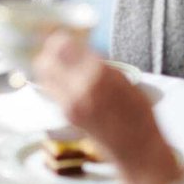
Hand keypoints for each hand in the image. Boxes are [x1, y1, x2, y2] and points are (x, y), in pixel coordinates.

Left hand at [32, 33, 181, 183]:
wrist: (137, 151)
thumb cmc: (139, 117)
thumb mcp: (126, 82)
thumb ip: (102, 64)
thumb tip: (83, 47)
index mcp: (98, 76)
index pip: (63, 46)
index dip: (59, 36)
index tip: (61, 32)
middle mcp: (78, 89)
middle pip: (45, 60)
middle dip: (48, 50)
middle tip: (57, 45)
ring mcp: (69, 104)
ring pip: (44, 75)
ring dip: (49, 64)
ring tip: (60, 60)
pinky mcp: (66, 115)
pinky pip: (51, 89)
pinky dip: (54, 79)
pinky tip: (66, 77)